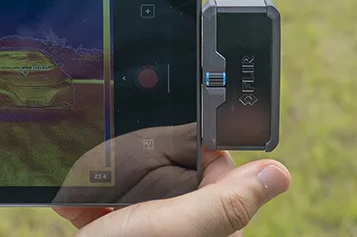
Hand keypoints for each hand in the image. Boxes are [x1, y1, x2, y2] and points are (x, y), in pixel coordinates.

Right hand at [55, 125, 289, 235]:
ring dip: (113, 178)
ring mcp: (150, 230)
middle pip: (175, 174)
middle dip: (148, 161)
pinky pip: (106, 207)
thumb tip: (280, 173)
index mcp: (212, 226)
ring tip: (96, 177)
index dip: (200, 146)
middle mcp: (185, 229)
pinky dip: (88, 199)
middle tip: (126, 156)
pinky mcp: (116, 233)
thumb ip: (227, 200)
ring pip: (137, 188)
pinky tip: (75, 197)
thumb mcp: (179, 225)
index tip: (177, 130)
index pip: (219, 169)